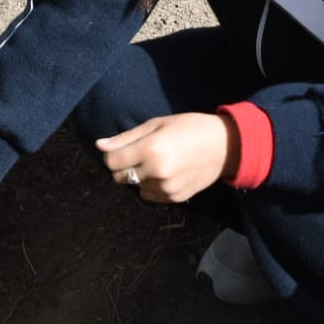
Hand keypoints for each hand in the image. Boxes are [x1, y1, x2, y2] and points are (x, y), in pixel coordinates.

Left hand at [95, 113, 237, 203]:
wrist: (224, 146)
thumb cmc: (189, 128)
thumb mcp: (156, 125)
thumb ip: (126, 137)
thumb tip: (99, 145)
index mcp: (150, 150)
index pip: (111, 162)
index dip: (112, 154)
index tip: (123, 147)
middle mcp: (157, 173)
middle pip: (120, 177)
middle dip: (124, 166)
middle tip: (141, 153)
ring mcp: (167, 188)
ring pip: (135, 187)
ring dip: (139, 177)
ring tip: (157, 161)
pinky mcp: (176, 198)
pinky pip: (150, 195)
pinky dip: (151, 186)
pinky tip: (166, 172)